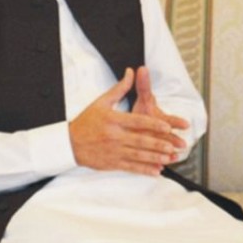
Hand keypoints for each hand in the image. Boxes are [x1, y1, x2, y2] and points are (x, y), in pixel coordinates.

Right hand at [69, 68, 186, 174]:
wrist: (69, 143)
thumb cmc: (86, 121)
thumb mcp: (101, 102)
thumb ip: (120, 88)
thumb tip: (131, 72)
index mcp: (113, 120)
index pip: (137, 121)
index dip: (153, 124)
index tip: (167, 127)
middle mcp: (114, 136)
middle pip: (140, 140)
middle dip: (157, 143)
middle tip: (173, 145)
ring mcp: (113, 151)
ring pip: (138, 155)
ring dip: (155, 157)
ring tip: (169, 157)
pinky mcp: (112, 163)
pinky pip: (131, 167)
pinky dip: (144, 170)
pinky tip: (156, 171)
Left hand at [131, 66, 189, 159]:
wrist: (141, 124)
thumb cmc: (143, 111)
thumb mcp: (144, 98)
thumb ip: (143, 85)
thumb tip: (142, 68)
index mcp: (160, 118)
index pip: (171, 119)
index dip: (177, 122)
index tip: (185, 123)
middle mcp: (162, 131)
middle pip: (170, 136)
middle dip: (175, 140)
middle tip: (181, 144)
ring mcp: (158, 143)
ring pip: (165, 149)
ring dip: (169, 153)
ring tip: (173, 158)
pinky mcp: (153, 152)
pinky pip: (156, 159)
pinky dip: (158, 163)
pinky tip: (160, 169)